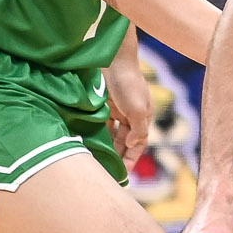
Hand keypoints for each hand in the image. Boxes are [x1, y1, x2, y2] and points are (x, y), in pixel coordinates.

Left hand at [104, 51, 151, 170]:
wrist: (113, 58)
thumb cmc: (128, 84)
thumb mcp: (137, 110)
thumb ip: (138, 131)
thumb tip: (132, 145)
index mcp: (143, 118)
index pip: (139, 144)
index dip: (132, 159)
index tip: (123, 174)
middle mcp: (131, 115)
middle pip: (124, 141)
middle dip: (117, 155)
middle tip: (106, 171)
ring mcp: (117, 110)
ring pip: (111, 133)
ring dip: (106, 146)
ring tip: (97, 160)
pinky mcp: (103, 104)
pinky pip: (100, 123)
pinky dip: (96, 133)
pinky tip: (89, 142)